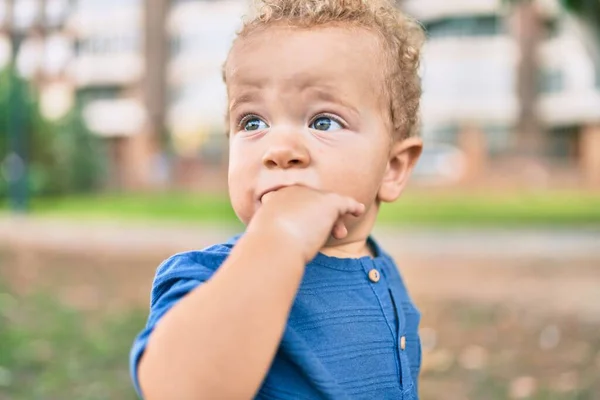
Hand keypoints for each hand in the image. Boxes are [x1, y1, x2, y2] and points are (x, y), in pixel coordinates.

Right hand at [246, 186, 364, 262]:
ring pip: (327, 204)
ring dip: (334, 219)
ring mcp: (310, 195)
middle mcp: (292, 191)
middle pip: (312, 202)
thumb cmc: (267, 250)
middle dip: (320, 217)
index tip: (306, 229)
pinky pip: (344, 202)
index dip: (304, 215)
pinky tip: (359, 210)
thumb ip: (275, 235)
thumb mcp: (266, 238)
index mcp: (275, 199)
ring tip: (340, 235)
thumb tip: (276, 246)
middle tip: (330, 235)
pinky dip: (352, 206)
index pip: (295, 203)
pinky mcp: (327, 202)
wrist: (274, 247)